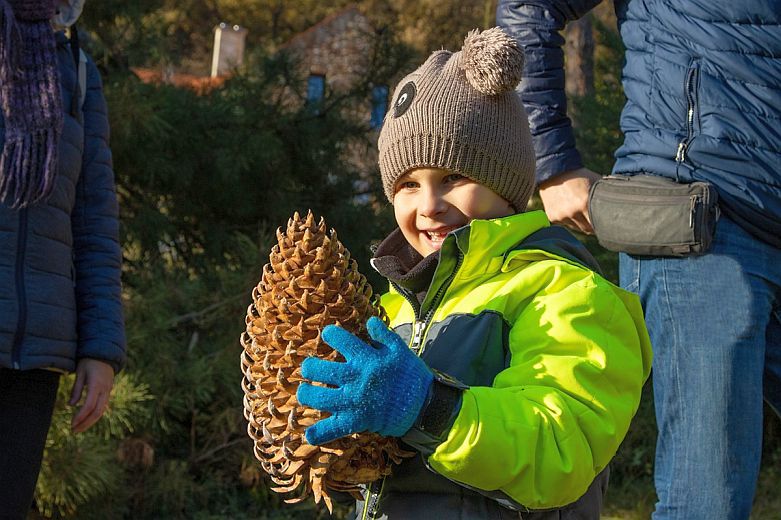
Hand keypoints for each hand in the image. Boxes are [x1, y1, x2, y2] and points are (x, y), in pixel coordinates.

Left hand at [69, 358, 114, 433]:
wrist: (105, 354)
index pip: (89, 406)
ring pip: (101, 411)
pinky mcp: (108, 392)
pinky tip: (86, 419)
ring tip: (78, 428)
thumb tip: (71, 405)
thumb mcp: (80, 372)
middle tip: (74, 430)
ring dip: (90, 422)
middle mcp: (105, 390)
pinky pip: (102, 407)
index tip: (72, 424)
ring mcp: (108, 391)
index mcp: (96, 385)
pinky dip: (94, 415)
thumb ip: (76, 389)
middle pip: (97, 412)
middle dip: (85, 423)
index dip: (80, 416)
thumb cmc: (89, 362)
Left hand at [297, 317, 432, 444]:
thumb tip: (370, 321)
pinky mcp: (357, 421)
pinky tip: (309, 434)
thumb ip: (383, 335)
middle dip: (309, 367)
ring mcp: (354, 401)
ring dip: (306, 395)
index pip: (341, 340)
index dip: (330, 334)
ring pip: (320, 397)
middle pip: (321, 370)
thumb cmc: (411, 376)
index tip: (327, 334)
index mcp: (367, 359)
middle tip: (308, 367)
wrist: (423, 406)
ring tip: (304, 392)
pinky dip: (320, 433)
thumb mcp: (400, 350)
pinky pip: (334, 429)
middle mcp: (356, 379)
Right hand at [538, 167, 601, 233]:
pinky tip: (569, 208)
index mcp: (584, 204)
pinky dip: (569, 219)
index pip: (597, 225)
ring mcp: (561, 216)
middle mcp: (572, 212)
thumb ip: (604, 195)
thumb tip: (617, 205)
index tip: (605, 222)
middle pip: (587, 229)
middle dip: (592, 225)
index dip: (602, 224)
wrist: (554, 171)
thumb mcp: (595, 182)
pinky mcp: (553, 217)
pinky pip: (565, 224)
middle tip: (594, 217)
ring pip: (576, 228)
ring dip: (580, 222)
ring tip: (580, 210)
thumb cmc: (578, 175)